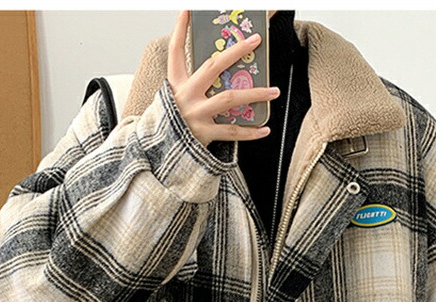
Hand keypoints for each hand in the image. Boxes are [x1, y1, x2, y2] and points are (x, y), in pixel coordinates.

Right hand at [167, 9, 279, 146]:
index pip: (176, 50)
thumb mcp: (174, 97)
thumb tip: (219, 68)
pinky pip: (232, 131)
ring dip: (255, 93)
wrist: (162, 152)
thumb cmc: (174, 121)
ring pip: (229, 99)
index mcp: (176, 83)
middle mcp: (185, 96)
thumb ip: (191, 81)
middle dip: (236, 51)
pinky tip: (265, 128)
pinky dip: (250, 132)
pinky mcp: (204, 134)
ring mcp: (195, 115)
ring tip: (273, 91)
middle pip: (213, 67)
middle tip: (255, 40)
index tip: (189, 10)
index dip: (180, 28)